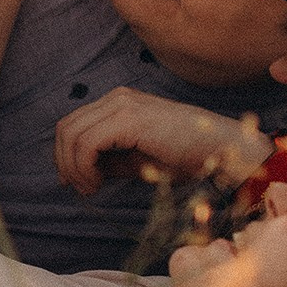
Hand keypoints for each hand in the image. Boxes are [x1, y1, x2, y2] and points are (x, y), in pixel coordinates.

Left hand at [53, 88, 267, 195]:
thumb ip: (111, 161)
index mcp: (119, 103)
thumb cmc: (187, 155)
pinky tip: (97, 182)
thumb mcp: (139, 159)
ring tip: (91, 188)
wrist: (221, 148)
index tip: (74, 182)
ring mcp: (122, 104)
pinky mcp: (129, 119)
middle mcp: (117, 98)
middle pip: (66, 127)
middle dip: (65, 162)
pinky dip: (84, 166)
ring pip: (72, 134)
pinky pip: (87, 143)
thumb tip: (79, 173)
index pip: (74, 124)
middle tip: (80, 188)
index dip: (65, 155)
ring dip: (74, 167)